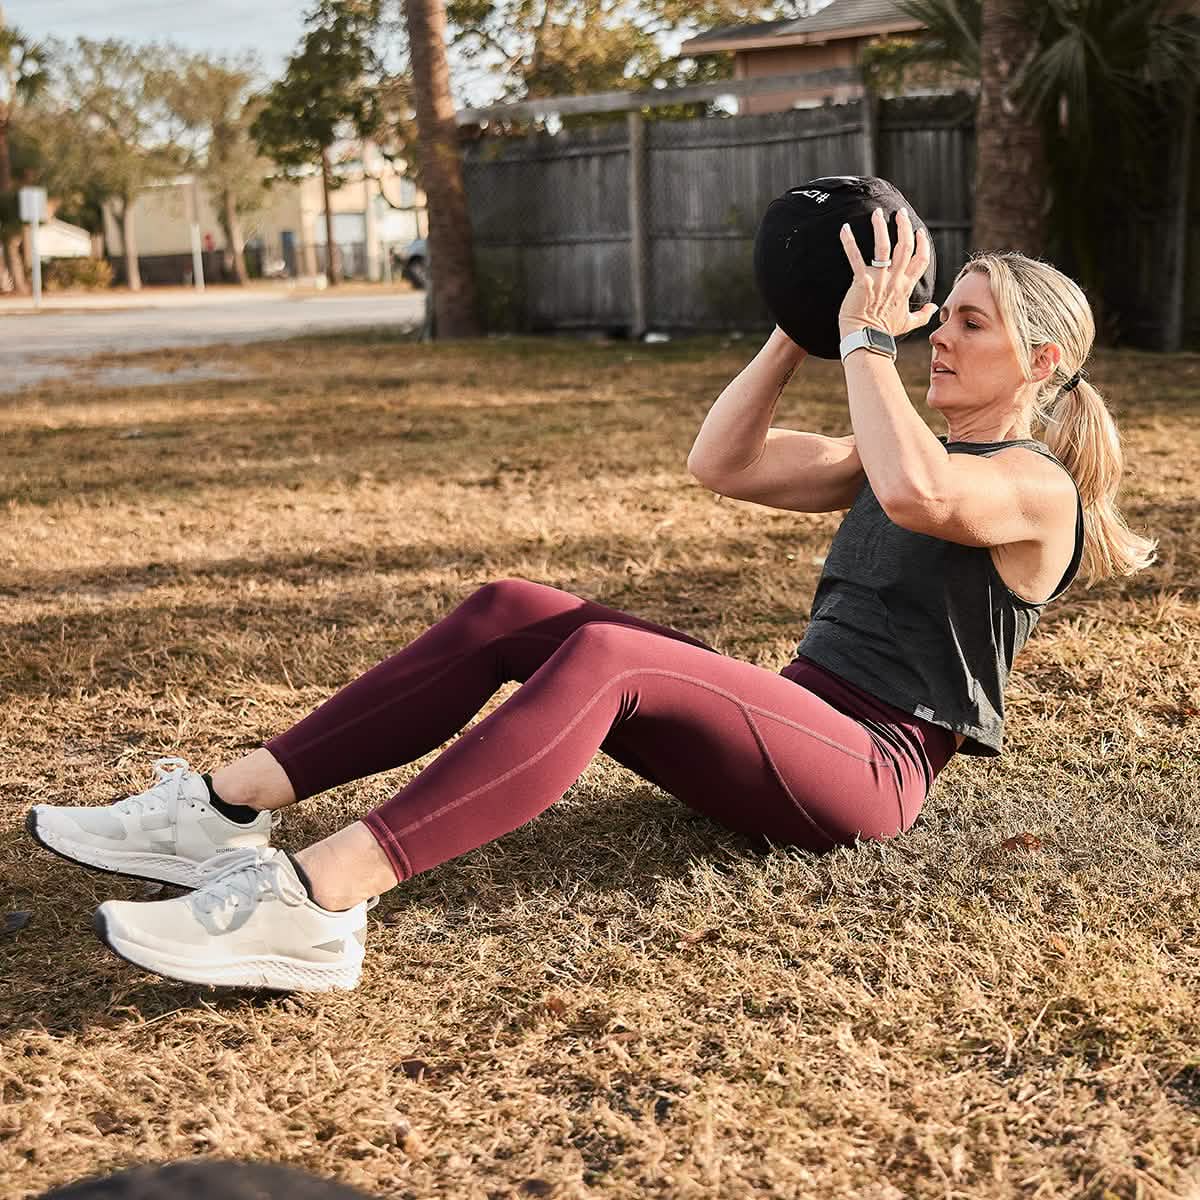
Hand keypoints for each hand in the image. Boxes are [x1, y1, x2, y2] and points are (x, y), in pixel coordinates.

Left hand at [837, 207, 937, 339]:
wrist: (865, 340)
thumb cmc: (883, 332)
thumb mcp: (907, 323)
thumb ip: (923, 315)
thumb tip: (935, 308)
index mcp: (906, 287)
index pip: (920, 260)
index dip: (922, 243)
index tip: (919, 231)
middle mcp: (895, 280)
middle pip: (904, 247)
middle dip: (904, 227)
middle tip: (901, 213)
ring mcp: (879, 280)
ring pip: (884, 247)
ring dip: (881, 227)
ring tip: (877, 213)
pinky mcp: (861, 282)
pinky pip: (855, 258)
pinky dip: (849, 243)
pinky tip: (844, 229)